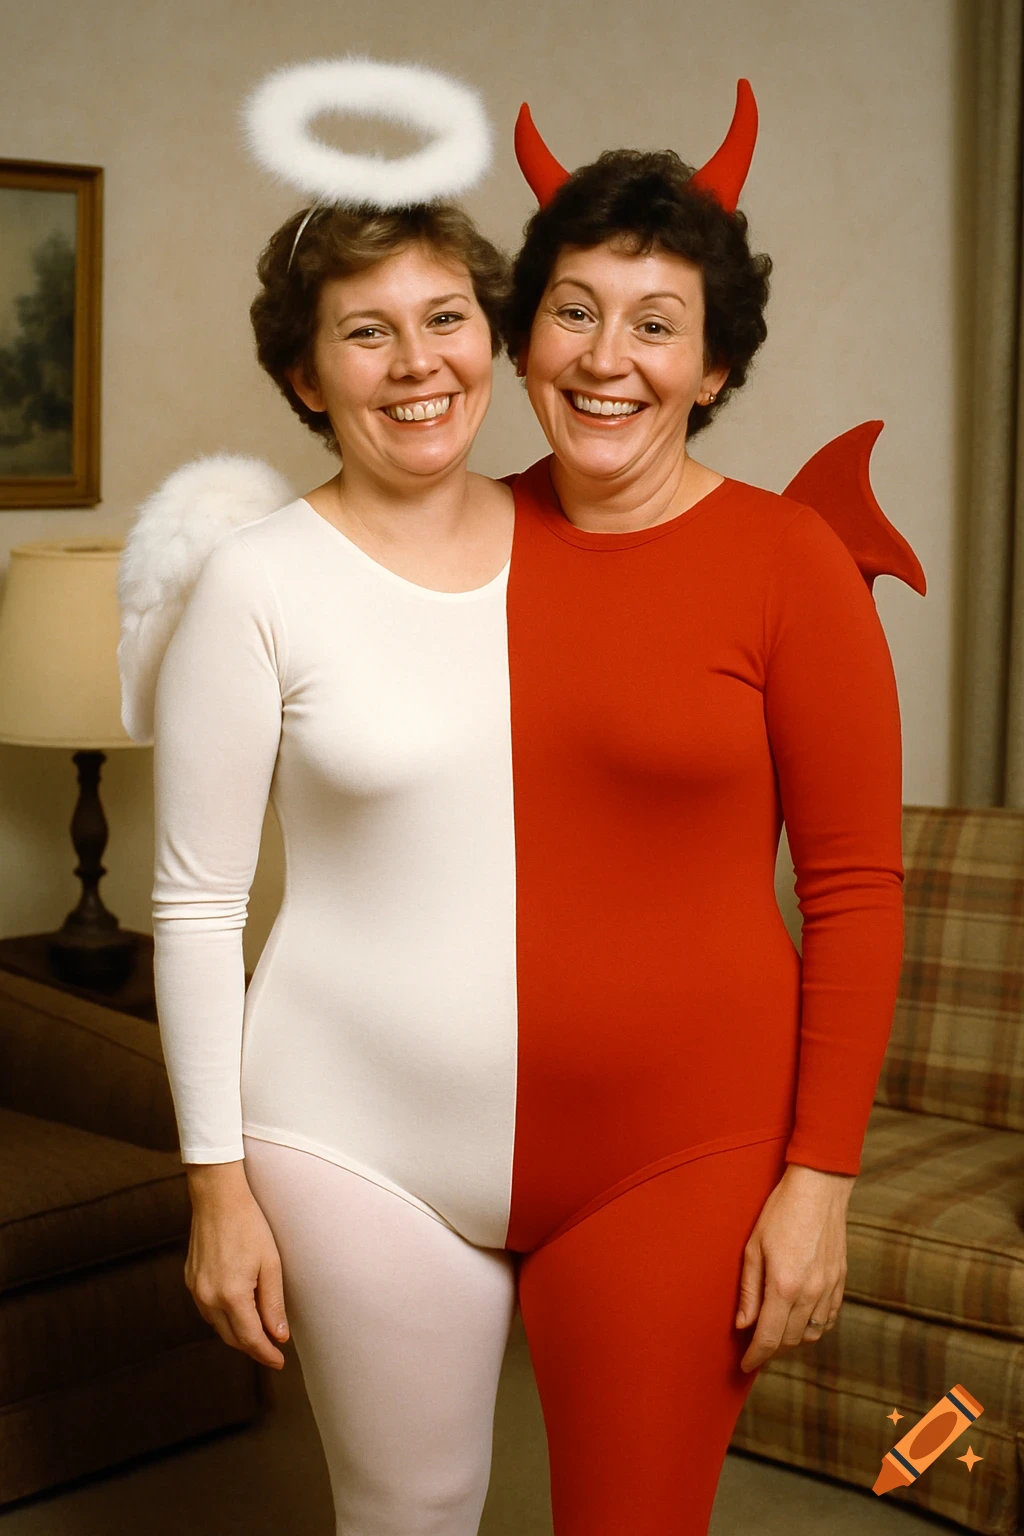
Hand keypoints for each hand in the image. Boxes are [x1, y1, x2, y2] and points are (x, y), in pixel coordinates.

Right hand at [184, 1160, 290, 1369]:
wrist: (217, 1199)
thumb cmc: (248, 1226)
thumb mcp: (271, 1264)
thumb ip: (273, 1303)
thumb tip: (278, 1335)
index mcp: (231, 1295)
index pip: (250, 1338)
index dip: (265, 1353)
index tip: (279, 1361)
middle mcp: (208, 1298)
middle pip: (231, 1337)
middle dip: (253, 1347)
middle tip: (272, 1350)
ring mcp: (195, 1290)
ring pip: (217, 1326)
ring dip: (237, 1333)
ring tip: (258, 1333)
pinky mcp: (190, 1280)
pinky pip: (207, 1310)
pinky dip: (223, 1318)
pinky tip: (237, 1312)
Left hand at [735, 1161, 852, 1373]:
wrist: (819, 1189)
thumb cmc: (780, 1212)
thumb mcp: (753, 1247)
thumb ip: (749, 1290)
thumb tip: (743, 1324)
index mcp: (784, 1286)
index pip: (769, 1337)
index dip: (756, 1356)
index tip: (745, 1365)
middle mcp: (810, 1293)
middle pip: (791, 1340)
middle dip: (771, 1349)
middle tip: (755, 1346)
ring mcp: (829, 1288)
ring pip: (812, 1334)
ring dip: (793, 1340)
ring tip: (776, 1333)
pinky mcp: (841, 1281)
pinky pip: (829, 1318)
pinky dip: (815, 1327)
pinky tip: (801, 1320)